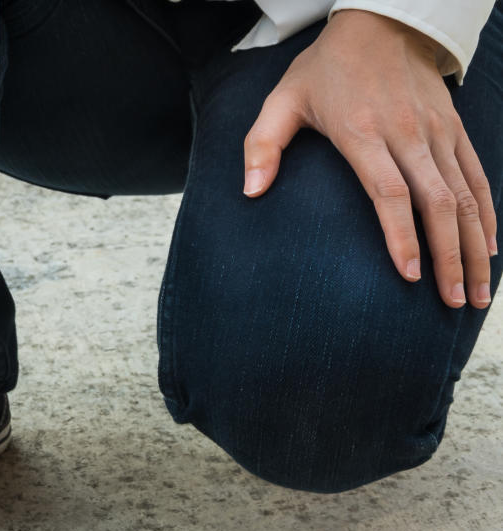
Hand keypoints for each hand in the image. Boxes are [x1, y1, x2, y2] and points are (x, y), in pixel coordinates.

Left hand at [244, 10, 496, 309]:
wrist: (381, 22)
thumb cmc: (325, 69)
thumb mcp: (283, 101)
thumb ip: (262, 146)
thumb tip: (250, 192)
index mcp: (363, 133)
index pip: (390, 193)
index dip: (402, 236)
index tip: (410, 275)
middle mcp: (408, 134)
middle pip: (438, 202)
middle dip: (449, 256)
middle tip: (454, 303)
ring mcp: (437, 131)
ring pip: (466, 195)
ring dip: (474, 246)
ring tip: (475, 295)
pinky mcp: (454, 128)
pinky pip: (477, 176)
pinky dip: (488, 215)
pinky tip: (489, 251)